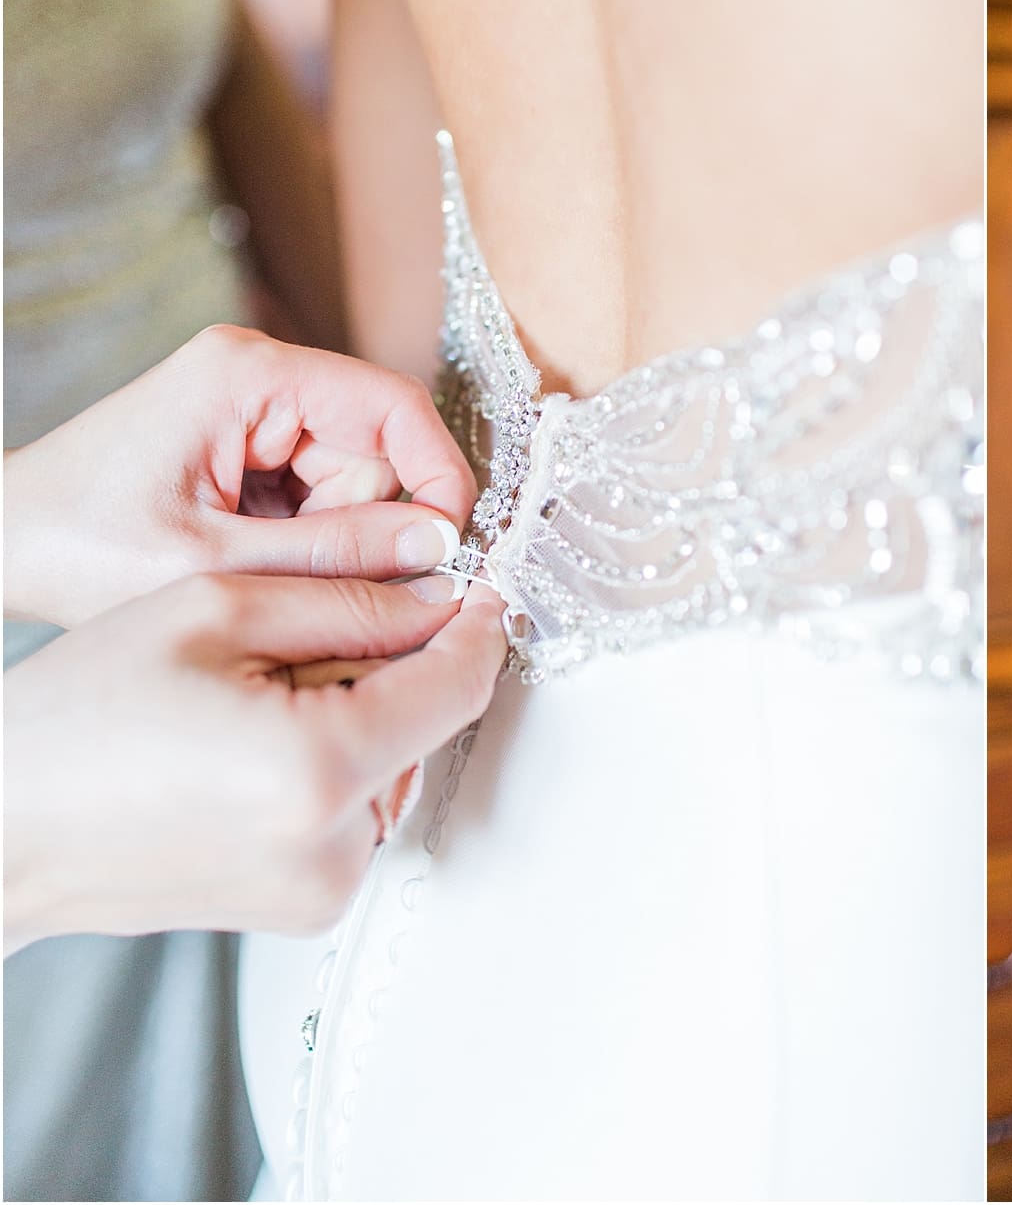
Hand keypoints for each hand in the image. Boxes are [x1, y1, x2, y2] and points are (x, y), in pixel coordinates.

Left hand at [4, 326, 477, 627]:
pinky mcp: (247, 445)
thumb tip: (438, 547)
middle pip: (378, 450)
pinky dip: (304, 538)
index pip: (396, 406)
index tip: (448, 545)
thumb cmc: (77, 544)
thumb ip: (336, 554)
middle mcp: (259, 378)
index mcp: (250, 377)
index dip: (437, 476)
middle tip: (296, 570)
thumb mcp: (216, 562)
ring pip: (354, 480)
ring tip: (254, 568)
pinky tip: (251, 558)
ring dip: (329, 537)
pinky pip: (320, 494)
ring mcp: (253, 410)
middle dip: (361, 523)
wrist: (0, 545)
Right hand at [4, 575, 507, 952]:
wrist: (2, 830)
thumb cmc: (76, 722)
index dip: (474, 628)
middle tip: (287, 649)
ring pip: (392, 764)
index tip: (476, 592)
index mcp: (320, 768)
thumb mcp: (215, 611)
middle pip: (424, 724)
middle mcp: (336, 847)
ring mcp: (324, 890)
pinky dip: (326, 768)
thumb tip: (441, 602)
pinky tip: (245, 754)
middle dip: (387, 670)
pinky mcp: (307, 907)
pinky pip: (355, 810)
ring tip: (247, 707)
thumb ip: (351, 601)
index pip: (458, 686)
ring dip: (354, 719)